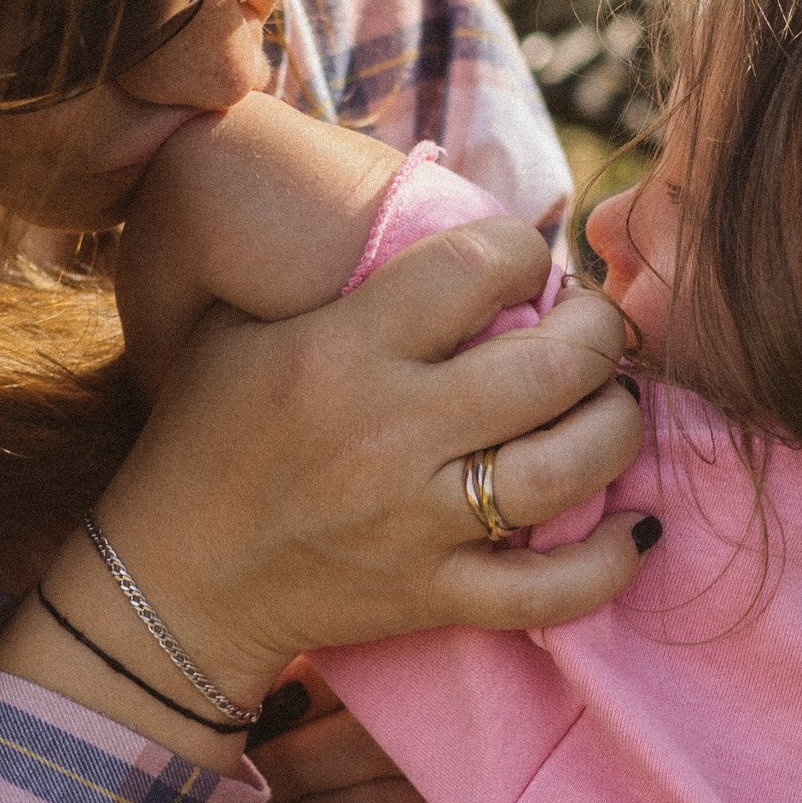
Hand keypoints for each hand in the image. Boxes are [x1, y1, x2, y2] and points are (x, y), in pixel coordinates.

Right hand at [0, 225, 645, 757]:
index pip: (480, 267)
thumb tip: (425, 205)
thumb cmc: (205, 441)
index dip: (527, 252)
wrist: (171, 583)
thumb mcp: (237, 328)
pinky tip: (631, 529)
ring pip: (570, 469)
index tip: (526, 266)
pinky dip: (608, 564)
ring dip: (616, 429)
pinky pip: (552, 591)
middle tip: (594, 332)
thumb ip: (329, 274)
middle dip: (601, 334)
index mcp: (342, 350)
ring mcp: (416, 522)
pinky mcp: (431, 596)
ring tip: (609, 409)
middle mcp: (390, 432)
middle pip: (556, 364)